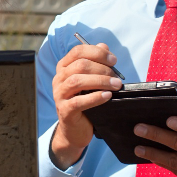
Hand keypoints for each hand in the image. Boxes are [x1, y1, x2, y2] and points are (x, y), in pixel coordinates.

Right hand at [50, 43, 122, 169]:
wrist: (75, 130)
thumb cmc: (85, 102)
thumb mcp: (91, 81)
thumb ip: (96, 63)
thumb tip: (104, 46)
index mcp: (64, 68)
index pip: (78, 52)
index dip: (97, 53)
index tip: (113, 60)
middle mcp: (59, 79)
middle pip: (79, 65)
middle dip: (102, 69)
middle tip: (117, 77)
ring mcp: (59, 95)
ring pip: (77, 81)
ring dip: (100, 81)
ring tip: (116, 85)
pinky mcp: (64, 111)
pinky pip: (78, 102)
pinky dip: (95, 97)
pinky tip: (107, 96)